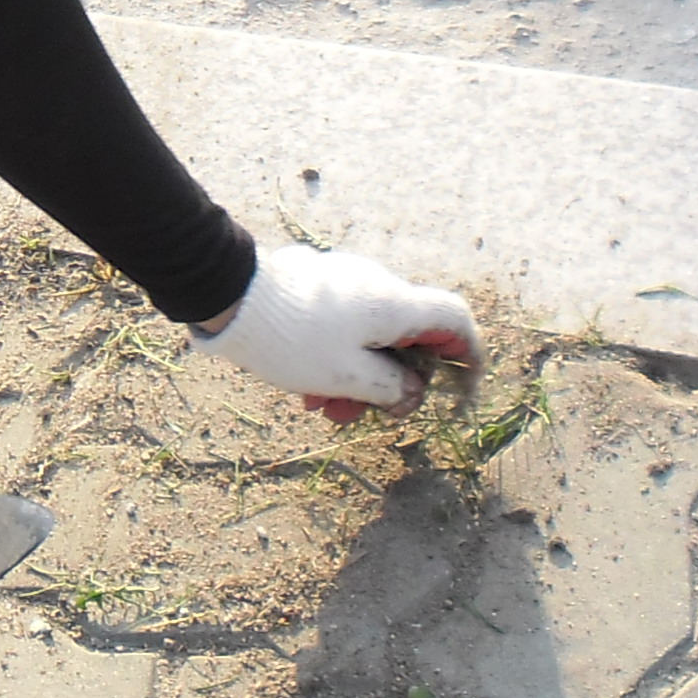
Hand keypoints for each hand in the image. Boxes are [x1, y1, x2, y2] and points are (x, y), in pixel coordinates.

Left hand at [189, 244, 478, 420]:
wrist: (231, 295)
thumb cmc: (295, 339)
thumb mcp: (348, 378)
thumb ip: (392, 389)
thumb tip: (411, 395)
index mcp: (396, 303)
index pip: (454, 320)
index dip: (465, 355)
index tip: (457, 389)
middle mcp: (377, 286)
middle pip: (407, 336)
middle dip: (391, 382)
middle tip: (362, 414)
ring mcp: (346, 283)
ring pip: (370, 337)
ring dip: (356, 377)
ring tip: (322, 407)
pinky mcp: (318, 287)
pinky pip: (342, 327)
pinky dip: (335, 359)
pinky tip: (306, 387)